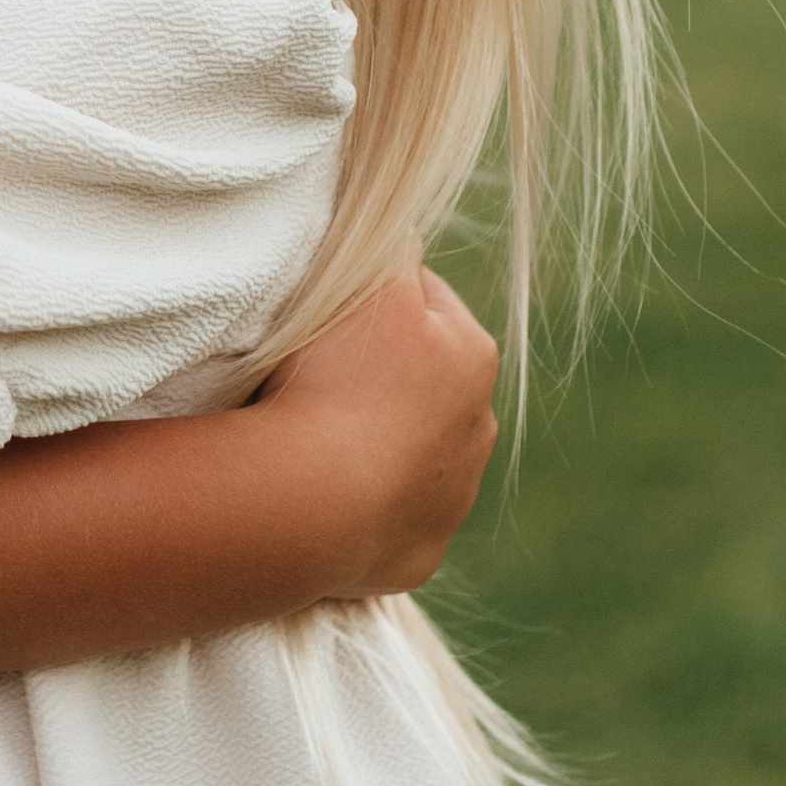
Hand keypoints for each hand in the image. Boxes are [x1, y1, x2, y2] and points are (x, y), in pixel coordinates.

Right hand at [258, 267, 499, 596]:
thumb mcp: (367, 278)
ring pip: (407, 449)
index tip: (325, 306)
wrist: (314, 502)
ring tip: (308, 431)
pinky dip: (356, 499)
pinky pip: (383, 514)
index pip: (426, 300)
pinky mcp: (416, 553)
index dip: (372, 296)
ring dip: (368, 437)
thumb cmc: (339, 377)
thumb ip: (391, 242)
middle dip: (376, 372)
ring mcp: (451, 498)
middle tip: (310, 369)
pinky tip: (317, 487)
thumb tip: (402, 231)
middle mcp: (478, 428)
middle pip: (420, 379)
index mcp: (473, 356)